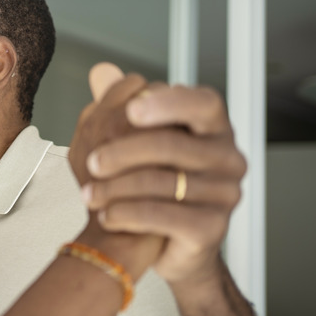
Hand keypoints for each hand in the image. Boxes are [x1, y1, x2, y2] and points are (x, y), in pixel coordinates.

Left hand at [76, 63, 246, 284]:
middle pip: (174, 144)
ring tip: (87, 195)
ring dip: (116, 188)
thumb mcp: (136, 141)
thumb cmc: (155, 186)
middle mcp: (228, 158)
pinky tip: (106, 215)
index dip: (169, 103)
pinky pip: (165, 216)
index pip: (203, 103)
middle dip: (124, 152)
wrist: (170, 244)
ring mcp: (225, 195)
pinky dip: (128, 214)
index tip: (130, 110)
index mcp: (213, 129)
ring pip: (163, 183)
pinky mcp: (212, 229)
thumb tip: (101, 71)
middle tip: (90, 162)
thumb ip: (120, 105)